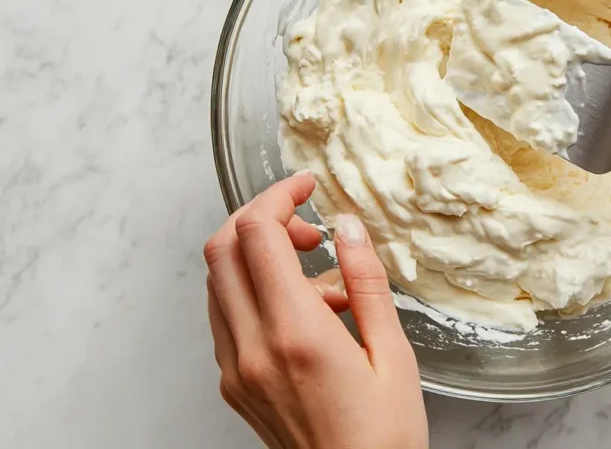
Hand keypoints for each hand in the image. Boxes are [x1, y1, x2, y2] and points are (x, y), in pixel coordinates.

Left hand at [203, 172, 427, 447]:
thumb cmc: (383, 439)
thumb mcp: (393, 355)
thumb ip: (367, 282)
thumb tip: (350, 228)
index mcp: (295, 334)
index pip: (257, 235)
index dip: (279, 195)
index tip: (306, 186)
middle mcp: (253, 348)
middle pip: (221, 249)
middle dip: (260, 218)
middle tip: (308, 226)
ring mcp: (236, 368)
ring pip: (218, 281)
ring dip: (256, 255)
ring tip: (317, 274)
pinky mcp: (234, 384)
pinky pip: (227, 315)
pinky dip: (254, 291)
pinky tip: (305, 310)